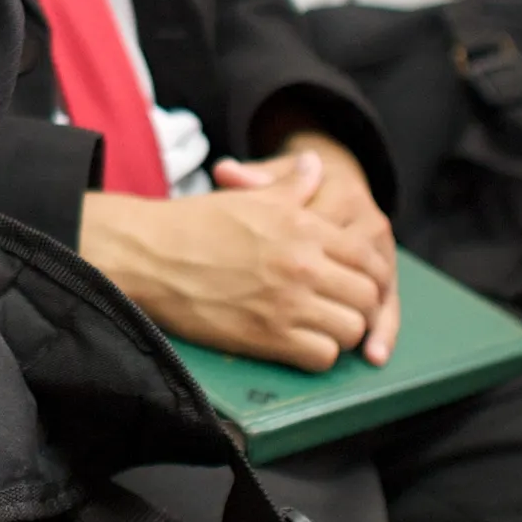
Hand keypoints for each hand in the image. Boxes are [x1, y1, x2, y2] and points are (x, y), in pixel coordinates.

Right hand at [77, 148, 397, 371]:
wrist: (147, 255)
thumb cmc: (195, 223)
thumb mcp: (249, 198)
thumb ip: (291, 185)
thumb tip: (315, 164)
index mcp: (303, 227)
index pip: (368, 256)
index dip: (373, 274)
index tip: (361, 284)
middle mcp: (303, 265)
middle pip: (368, 296)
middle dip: (361, 304)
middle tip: (342, 307)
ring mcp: (288, 304)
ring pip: (351, 329)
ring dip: (341, 331)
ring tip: (323, 326)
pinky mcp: (269, 338)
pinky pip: (322, 357)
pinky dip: (318, 354)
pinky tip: (301, 343)